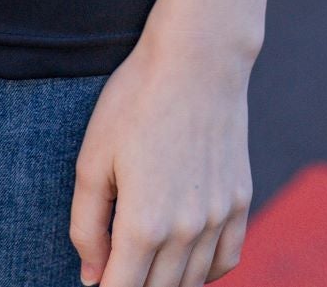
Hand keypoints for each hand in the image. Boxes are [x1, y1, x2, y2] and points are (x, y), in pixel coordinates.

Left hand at [68, 32, 252, 286]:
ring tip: (144, 264)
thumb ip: (86, 225)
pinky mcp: (240, 202)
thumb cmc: (136, 102)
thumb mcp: (92, 158)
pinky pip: (225, 260)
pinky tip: (184, 258)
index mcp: (143, 224)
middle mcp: (186, 231)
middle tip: (115, 267)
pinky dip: (204, 271)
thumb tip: (92, 276)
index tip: (96, 283)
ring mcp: (218, 218)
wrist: (197, 61)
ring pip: (192, 282)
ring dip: (166, 282)